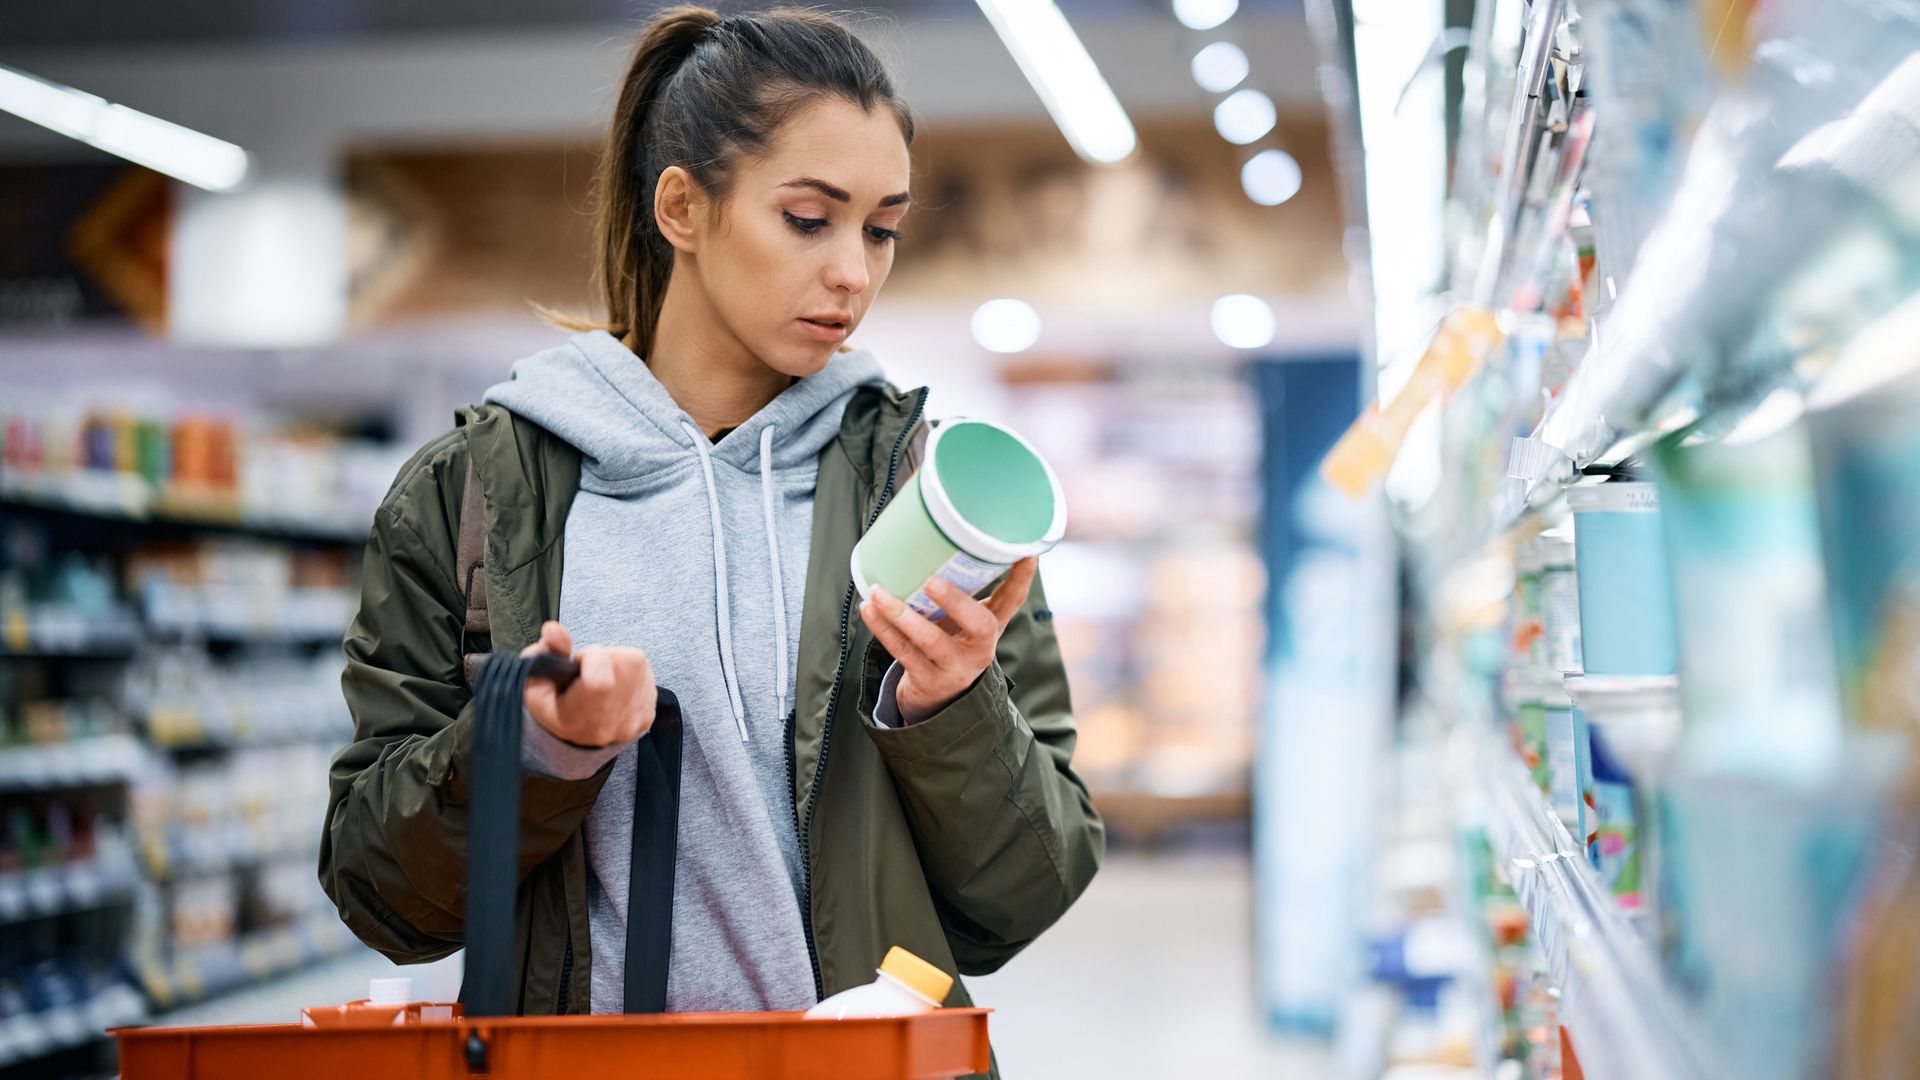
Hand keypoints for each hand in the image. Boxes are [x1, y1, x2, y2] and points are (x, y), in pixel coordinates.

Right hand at [520, 621, 656, 748]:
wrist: (574, 738)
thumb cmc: (552, 705)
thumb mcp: (536, 681)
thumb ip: (545, 652)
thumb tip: (553, 628)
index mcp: (577, 720)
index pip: (601, 680)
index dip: (592, 657)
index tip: (579, 662)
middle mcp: (609, 725)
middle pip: (625, 663)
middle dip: (606, 655)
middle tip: (589, 670)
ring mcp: (633, 722)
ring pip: (638, 663)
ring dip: (619, 661)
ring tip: (601, 675)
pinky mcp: (647, 715)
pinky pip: (647, 674)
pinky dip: (631, 672)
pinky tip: (614, 685)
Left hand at [858, 557, 1036, 724]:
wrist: (937, 701)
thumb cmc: (949, 645)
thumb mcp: (962, 622)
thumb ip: (960, 592)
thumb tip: (937, 540)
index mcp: (990, 627)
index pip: (1013, 600)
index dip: (1022, 577)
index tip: (1027, 553)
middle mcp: (980, 648)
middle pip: (979, 625)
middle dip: (956, 601)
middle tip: (931, 581)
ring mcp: (956, 667)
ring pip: (930, 641)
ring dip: (902, 615)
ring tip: (879, 593)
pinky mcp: (929, 680)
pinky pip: (903, 652)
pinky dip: (884, 629)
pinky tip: (870, 609)